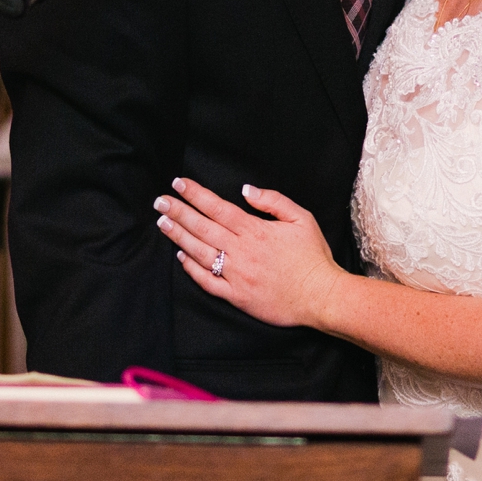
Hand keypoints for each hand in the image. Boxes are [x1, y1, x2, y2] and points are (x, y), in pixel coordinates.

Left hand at [154, 178, 344, 330]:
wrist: (322, 296)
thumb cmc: (313, 257)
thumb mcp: (301, 218)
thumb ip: (273, 201)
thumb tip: (246, 190)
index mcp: (255, 230)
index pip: (217, 208)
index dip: (195, 195)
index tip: (178, 184)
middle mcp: (242, 251)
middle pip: (202, 227)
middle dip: (178, 212)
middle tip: (159, 201)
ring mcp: (237, 275)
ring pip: (200, 253)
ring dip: (179, 237)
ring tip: (162, 223)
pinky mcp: (237, 296)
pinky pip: (208, 282)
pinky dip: (192, 270)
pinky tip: (181, 258)